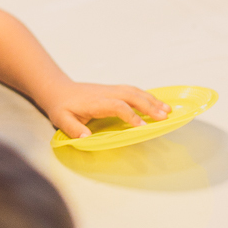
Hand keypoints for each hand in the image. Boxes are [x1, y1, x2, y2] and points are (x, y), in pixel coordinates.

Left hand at [40, 82, 169, 138]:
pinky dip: (147, 96)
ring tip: (168, 110)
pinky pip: (133, 91)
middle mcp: (106, 93)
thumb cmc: (61, 106)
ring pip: (135, 92)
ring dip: (152, 100)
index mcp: (95, 102)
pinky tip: (158, 103)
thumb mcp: (61, 119)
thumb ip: (73, 128)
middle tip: (164, 117)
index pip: (116, 106)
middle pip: (131, 96)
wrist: (59, 90)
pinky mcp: (114, 90)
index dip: (130, 115)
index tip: (141, 126)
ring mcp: (111, 90)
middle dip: (149, 106)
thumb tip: (85, 137)